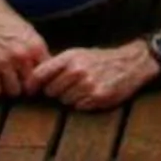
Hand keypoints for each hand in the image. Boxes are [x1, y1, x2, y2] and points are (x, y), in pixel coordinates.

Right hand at [0, 0, 48, 98]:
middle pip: (29, 86)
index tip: (36, 82)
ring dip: (9, 88)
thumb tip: (45, 71)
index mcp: (35, 46)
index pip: (45, 75)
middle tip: (19, 82)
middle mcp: (21, 55)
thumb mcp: (29, 31)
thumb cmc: (6, 18)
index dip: (40, 80)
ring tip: (6, 81)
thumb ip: (37, 51)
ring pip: (13, 91)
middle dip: (25, 86)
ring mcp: (3, 62)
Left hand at [29, 40, 160, 110]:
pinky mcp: (97, 97)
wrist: (130, 62)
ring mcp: (87, 85)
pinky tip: (92, 93)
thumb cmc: (100, 59)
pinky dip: (83, 103)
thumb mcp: (78, 54)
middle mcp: (77, 70)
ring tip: (83, 88)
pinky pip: (78, 107)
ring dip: (70, 98)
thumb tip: (32, 80)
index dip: (32, 84)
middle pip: (50, 91)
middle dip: (56, 91)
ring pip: (64, 101)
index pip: (40, 74)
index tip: (30, 90)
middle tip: (69, 85)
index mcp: (70, 57)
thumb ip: (56, 65)